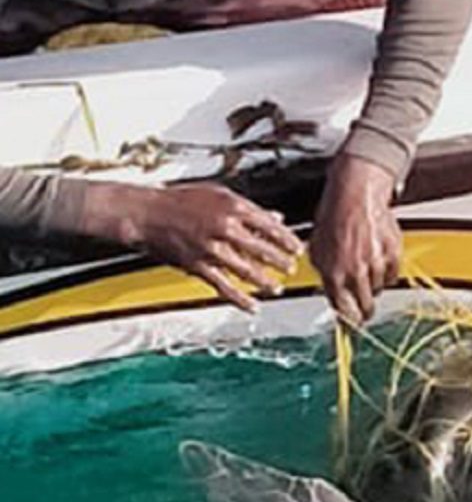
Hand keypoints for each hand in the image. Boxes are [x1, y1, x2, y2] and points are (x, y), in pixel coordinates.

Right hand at [80, 182, 301, 312]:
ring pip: (247, 270)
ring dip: (265, 281)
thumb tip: (276, 217)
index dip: (287, 239)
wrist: (144, 213)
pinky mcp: (198, 266)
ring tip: (277, 287)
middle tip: (292, 268)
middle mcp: (224, 228)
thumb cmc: (179, 200)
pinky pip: (224, 286)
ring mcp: (211, 249)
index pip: (269, 226)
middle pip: (262, 249)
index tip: (298, 248)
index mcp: (232, 208)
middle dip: (280, 261)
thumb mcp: (218, 195)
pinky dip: (240, 299)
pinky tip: (253, 306)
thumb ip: (248, 208)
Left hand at [309, 154, 401, 325]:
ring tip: (367, 272)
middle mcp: (356, 272)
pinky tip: (378, 262)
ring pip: (378, 290)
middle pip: (365, 307)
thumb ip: (325, 275)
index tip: (351, 326)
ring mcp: (376, 264)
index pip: (344, 311)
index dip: (348, 322)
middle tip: (364, 310)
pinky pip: (392, 275)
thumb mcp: (317, 249)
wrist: (355, 195)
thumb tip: (331, 293)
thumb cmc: (334, 216)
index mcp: (334, 274)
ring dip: (373, 287)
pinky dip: (387, 273)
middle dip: (364, 311)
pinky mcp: (393, 255)